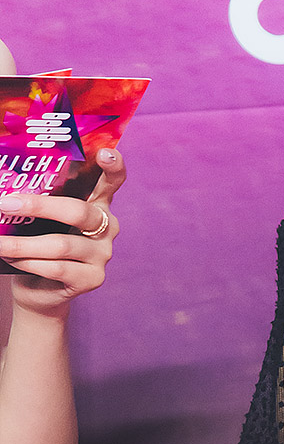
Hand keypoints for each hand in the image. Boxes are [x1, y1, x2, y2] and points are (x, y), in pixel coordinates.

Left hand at [0, 148, 123, 316]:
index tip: (104, 153)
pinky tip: (12, 259)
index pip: (112, 181)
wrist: (40, 290)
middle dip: (38, 207)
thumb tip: (6, 190)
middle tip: (5, 204)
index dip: (113, 166)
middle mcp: (107, 228)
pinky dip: (29, 263)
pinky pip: (57, 268)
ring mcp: (103, 255)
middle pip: (78, 212)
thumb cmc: (38, 245)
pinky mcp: (92, 279)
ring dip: (23, 244)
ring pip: (61, 245)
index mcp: (97, 205)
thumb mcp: (41, 219)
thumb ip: (39, 201)